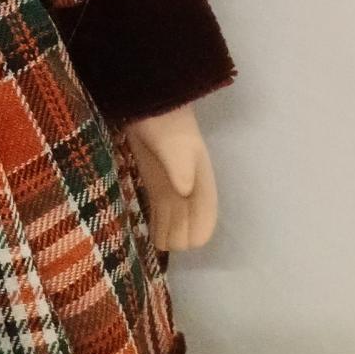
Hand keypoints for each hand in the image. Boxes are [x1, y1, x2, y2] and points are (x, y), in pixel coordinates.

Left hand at [122, 104, 217, 252]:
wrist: (148, 107)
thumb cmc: (166, 125)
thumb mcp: (174, 144)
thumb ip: (180, 167)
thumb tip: (185, 192)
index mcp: (201, 176)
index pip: (206, 208)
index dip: (201, 226)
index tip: (193, 243)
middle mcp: (189, 185)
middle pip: (189, 217)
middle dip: (182, 233)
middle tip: (169, 246)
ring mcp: (171, 185)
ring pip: (174, 216)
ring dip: (170, 232)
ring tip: (160, 246)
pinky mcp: (155, 183)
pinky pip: (160, 210)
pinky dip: (158, 223)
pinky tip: (154, 237)